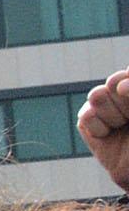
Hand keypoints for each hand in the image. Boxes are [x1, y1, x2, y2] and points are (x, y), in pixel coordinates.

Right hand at [81, 70, 128, 193]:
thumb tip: (120, 85)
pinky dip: (99, 127)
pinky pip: (86, 116)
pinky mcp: (88, 124)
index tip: (128, 91)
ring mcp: (105, 109)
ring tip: (123, 127)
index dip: (127, 81)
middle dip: (124, 102)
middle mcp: (122, 97)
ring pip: (97, 95)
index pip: (127, 75)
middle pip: (114, 81)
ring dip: (113, 115)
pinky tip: (109, 135)